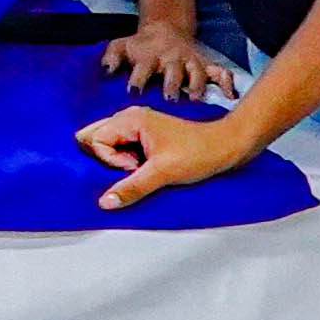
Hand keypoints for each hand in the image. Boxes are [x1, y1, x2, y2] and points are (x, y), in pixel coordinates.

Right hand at [82, 102, 257, 208]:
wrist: (225, 147)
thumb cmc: (198, 153)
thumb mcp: (162, 173)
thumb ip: (131, 187)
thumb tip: (104, 202)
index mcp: (130, 119)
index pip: (96, 139)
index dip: (109, 160)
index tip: (134, 168)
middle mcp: (129, 117)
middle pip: (94, 136)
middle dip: (104, 158)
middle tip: (129, 168)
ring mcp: (136, 125)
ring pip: (106, 142)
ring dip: (115, 160)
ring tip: (138, 168)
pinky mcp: (144, 134)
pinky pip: (119, 146)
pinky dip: (124, 159)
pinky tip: (141, 167)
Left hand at [101, 18, 234, 109]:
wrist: (165, 29)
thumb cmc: (140, 46)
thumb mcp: (121, 46)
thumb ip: (111, 58)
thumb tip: (106, 71)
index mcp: (149, 57)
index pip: (142, 68)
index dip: (137, 79)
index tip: (133, 91)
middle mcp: (171, 59)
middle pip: (173, 71)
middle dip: (171, 83)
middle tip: (170, 98)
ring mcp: (190, 61)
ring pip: (197, 71)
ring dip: (196, 84)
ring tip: (195, 99)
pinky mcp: (205, 64)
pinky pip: (221, 72)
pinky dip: (227, 82)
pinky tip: (231, 96)